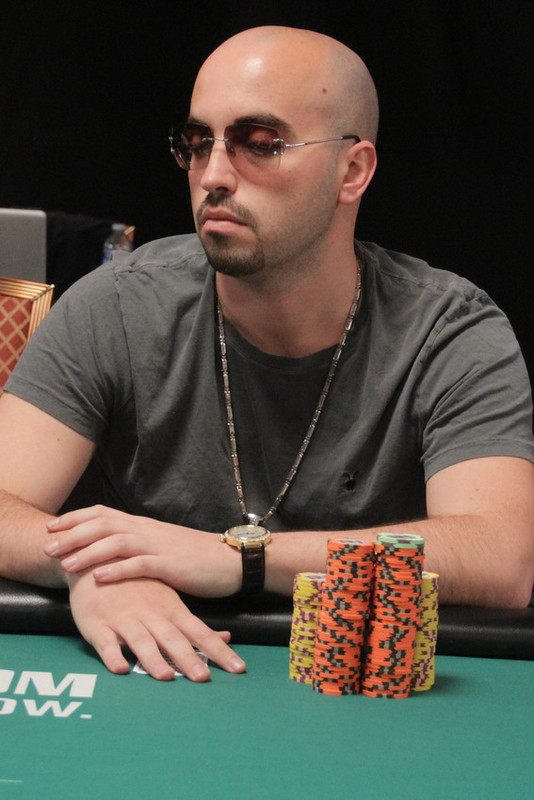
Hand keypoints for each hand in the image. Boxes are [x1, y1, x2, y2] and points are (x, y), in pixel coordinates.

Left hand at [45, 505, 240, 596]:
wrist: (232, 559)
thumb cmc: (196, 557)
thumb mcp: (162, 545)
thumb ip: (139, 544)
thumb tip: (113, 549)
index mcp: (144, 525)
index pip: (103, 513)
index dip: (75, 518)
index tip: (52, 527)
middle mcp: (147, 531)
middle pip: (103, 524)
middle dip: (72, 534)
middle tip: (47, 547)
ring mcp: (159, 546)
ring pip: (116, 542)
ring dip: (88, 552)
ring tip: (66, 564)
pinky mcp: (171, 565)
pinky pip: (139, 565)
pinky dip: (116, 570)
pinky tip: (98, 578)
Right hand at [67, 569, 245, 680]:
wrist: (96, 563)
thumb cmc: (137, 586)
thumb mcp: (169, 600)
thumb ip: (193, 624)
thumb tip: (225, 637)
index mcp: (171, 610)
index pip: (200, 632)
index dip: (219, 650)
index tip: (238, 668)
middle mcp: (151, 614)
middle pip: (172, 638)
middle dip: (188, 658)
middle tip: (203, 677)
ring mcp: (124, 619)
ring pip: (140, 640)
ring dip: (153, 659)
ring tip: (166, 677)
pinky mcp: (97, 625)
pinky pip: (105, 643)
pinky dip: (112, 656)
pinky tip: (119, 669)